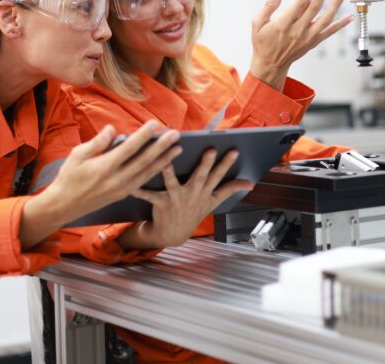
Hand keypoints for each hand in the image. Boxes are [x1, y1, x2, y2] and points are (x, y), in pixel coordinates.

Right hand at [19, 121, 180, 248]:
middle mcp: (116, 180)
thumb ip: (97, 142)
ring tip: (178, 148)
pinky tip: (165, 164)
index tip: (155, 123)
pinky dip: (156, 172)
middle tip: (176, 134)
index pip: (129, 148)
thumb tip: (111, 129)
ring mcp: (121, 189)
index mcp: (104, 167)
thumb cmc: (69, 176)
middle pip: (144, 160)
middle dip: (162, 146)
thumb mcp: (77, 155)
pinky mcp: (123, 194)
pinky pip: (143, 181)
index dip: (143, 135)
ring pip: (148, 172)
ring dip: (164, 159)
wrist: (64, 205)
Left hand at [121, 149, 253, 248]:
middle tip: (210, 150)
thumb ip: (231, 189)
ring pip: (174, 184)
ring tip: (167, 162)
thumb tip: (251, 183)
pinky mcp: (161, 203)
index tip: (234, 150)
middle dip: (206, 165)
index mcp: (205, 192)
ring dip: (170, 174)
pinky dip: (141, 190)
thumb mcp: (214, 202)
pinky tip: (133, 184)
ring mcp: (176, 199)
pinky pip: (150, 195)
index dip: (227, 164)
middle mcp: (192, 195)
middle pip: (200, 177)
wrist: (173, 234)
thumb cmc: (193, 212)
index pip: (219, 176)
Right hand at [249, 0, 353, 89]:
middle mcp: (298, 30)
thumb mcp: (258, 23)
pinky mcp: (313, 41)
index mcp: (284, 24)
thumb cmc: (263, 42)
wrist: (271, 64)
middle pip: (314, 6)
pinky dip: (341, 24)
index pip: (300, 2)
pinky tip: (349, 16)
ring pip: (325, 18)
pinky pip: (330, 32)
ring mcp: (308, 36)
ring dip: (335, 4)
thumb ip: (269, 5)